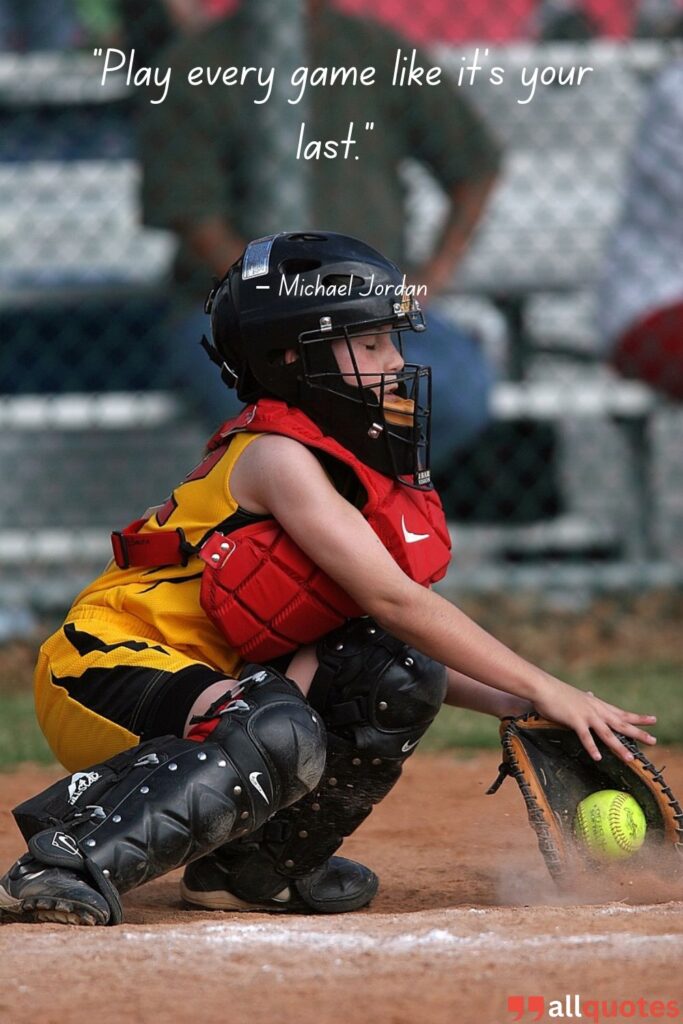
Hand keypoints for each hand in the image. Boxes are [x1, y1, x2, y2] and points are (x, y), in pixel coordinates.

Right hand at [533, 679, 656, 762]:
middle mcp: (596, 710)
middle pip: (621, 724)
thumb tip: (591, 694)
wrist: (542, 687)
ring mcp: (587, 715)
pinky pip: (585, 736)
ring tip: (630, 759)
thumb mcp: (576, 695)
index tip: (653, 720)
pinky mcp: (575, 720)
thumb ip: (586, 698)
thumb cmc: (557, 692)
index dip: (637, 718)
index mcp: (597, 705)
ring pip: (607, 733)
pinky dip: (592, 747)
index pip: (621, 713)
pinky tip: (597, 758)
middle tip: (653, 741)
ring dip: (619, 747)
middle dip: (638, 733)